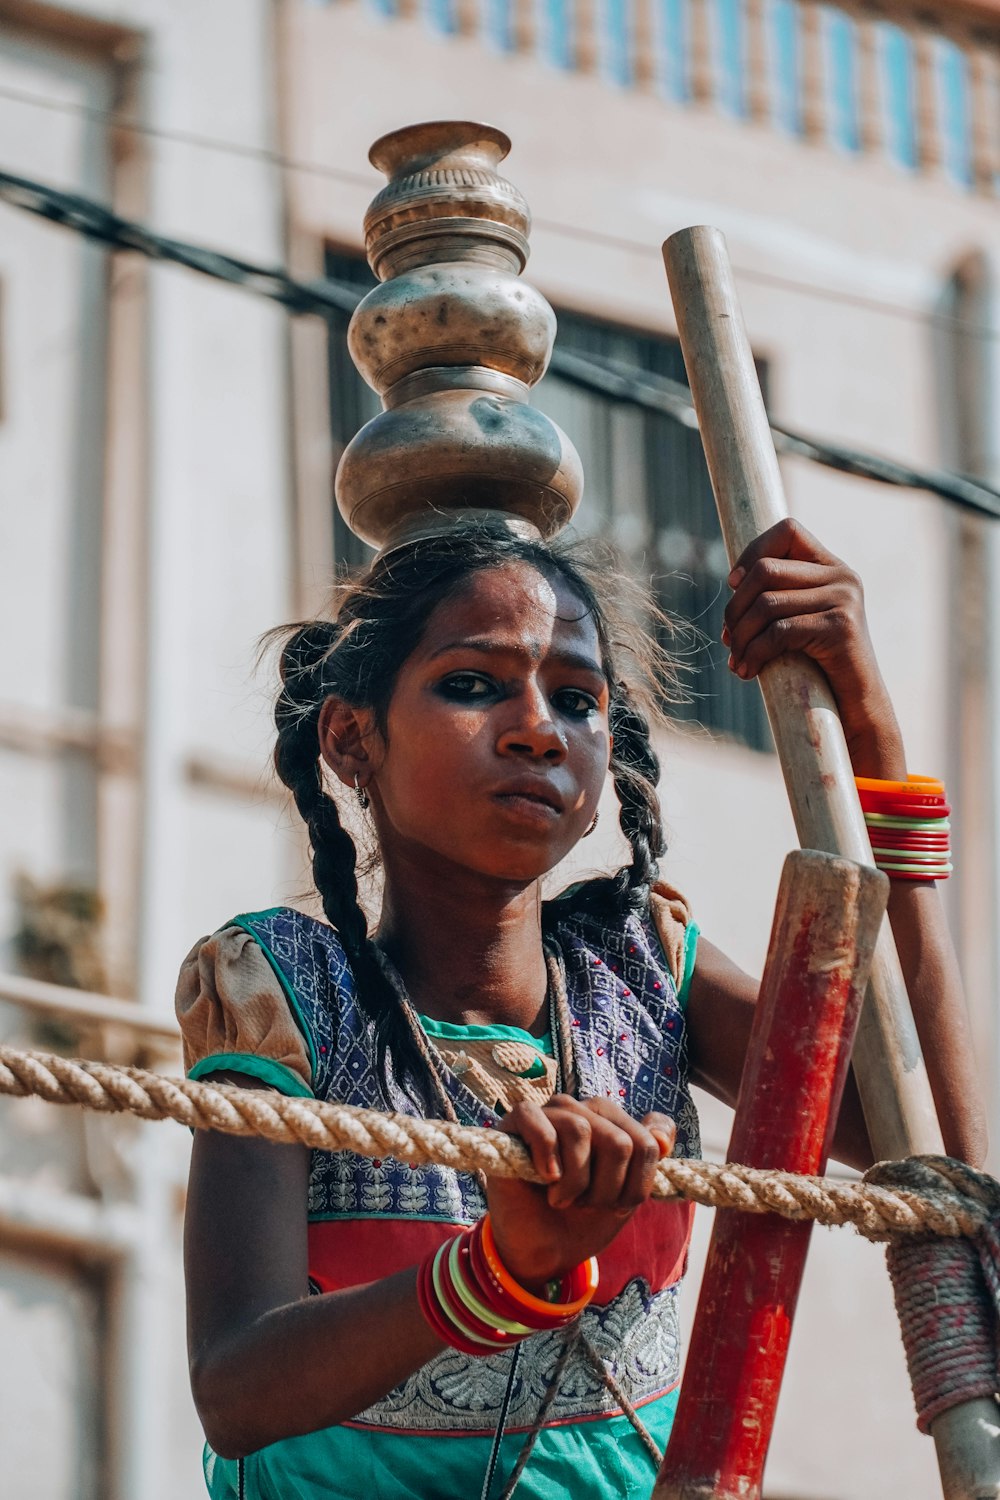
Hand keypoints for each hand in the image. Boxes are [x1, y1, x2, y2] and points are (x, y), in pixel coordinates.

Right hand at [485, 1096, 674, 1288]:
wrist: (540, 1248)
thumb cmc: (582, 1219)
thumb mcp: (626, 1195)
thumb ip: (648, 1159)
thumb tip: (664, 1138)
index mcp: (612, 1122)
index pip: (646, 1144)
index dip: (635, 1187)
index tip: (616, 1205)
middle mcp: (583, 1109)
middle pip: (618, 1143)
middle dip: (605, 1190)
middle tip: (583, 1205)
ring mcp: (549, 1111)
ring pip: (580, 1131)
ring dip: (574, 1183)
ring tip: (561, 1198)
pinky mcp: (516, 1122)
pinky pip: (541, 1126)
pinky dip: (546, 1158)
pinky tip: (545, 1178)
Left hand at [722, 518, 905, 777]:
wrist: (855, 705)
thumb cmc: (818, 664)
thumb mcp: (798, 619)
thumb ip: (779, 594)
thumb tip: (732, 581)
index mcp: (831, 567)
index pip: (787, 530)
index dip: (753, 551)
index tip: (733, 584)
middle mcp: (842, 576)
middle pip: (766, 570)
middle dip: (735, 607)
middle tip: (727, 638)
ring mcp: (844, 600)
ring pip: (766, 603)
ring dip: (740, 636)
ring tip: (736, 659)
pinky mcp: (840, 628)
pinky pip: (778, 632)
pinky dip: (753, 653)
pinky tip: (747, 671)